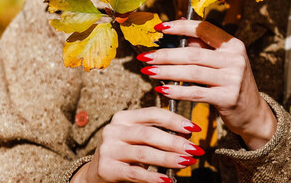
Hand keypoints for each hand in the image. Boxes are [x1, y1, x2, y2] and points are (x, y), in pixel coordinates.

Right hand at [71, 107, 202, 182]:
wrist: (96, 173)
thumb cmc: (125, 152)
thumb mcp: (138, 138)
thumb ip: (159, 134)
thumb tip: (187, 134)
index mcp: (123, 118)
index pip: (152, 114)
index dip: (174, 119)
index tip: (193, 127)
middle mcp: (114, 130)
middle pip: (149, 134)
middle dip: (175, 142)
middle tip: (194, 149)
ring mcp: (109, 150)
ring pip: (144, 153)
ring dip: (168, 158)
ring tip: (186, 162)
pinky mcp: (108, 168)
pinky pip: (135, 173)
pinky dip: (153, 177)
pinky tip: (167, 180)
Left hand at [138, 20, 277, 149]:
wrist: (252, 113)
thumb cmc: (231, 83)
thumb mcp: (222, 62)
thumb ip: (202, 46)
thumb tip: (176, 26)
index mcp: (233, 45)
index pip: (203, 29)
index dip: (180, 26)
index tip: (159, 26)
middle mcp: (235, 58)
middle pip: (193, 53)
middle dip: (165, 54)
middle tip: (145, 56)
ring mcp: (233, 78)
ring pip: (192, 72)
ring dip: (166, 72)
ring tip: (148, 71)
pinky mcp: (228, 98)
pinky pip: (196, 92)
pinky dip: (176, 91)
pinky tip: (161, 89)